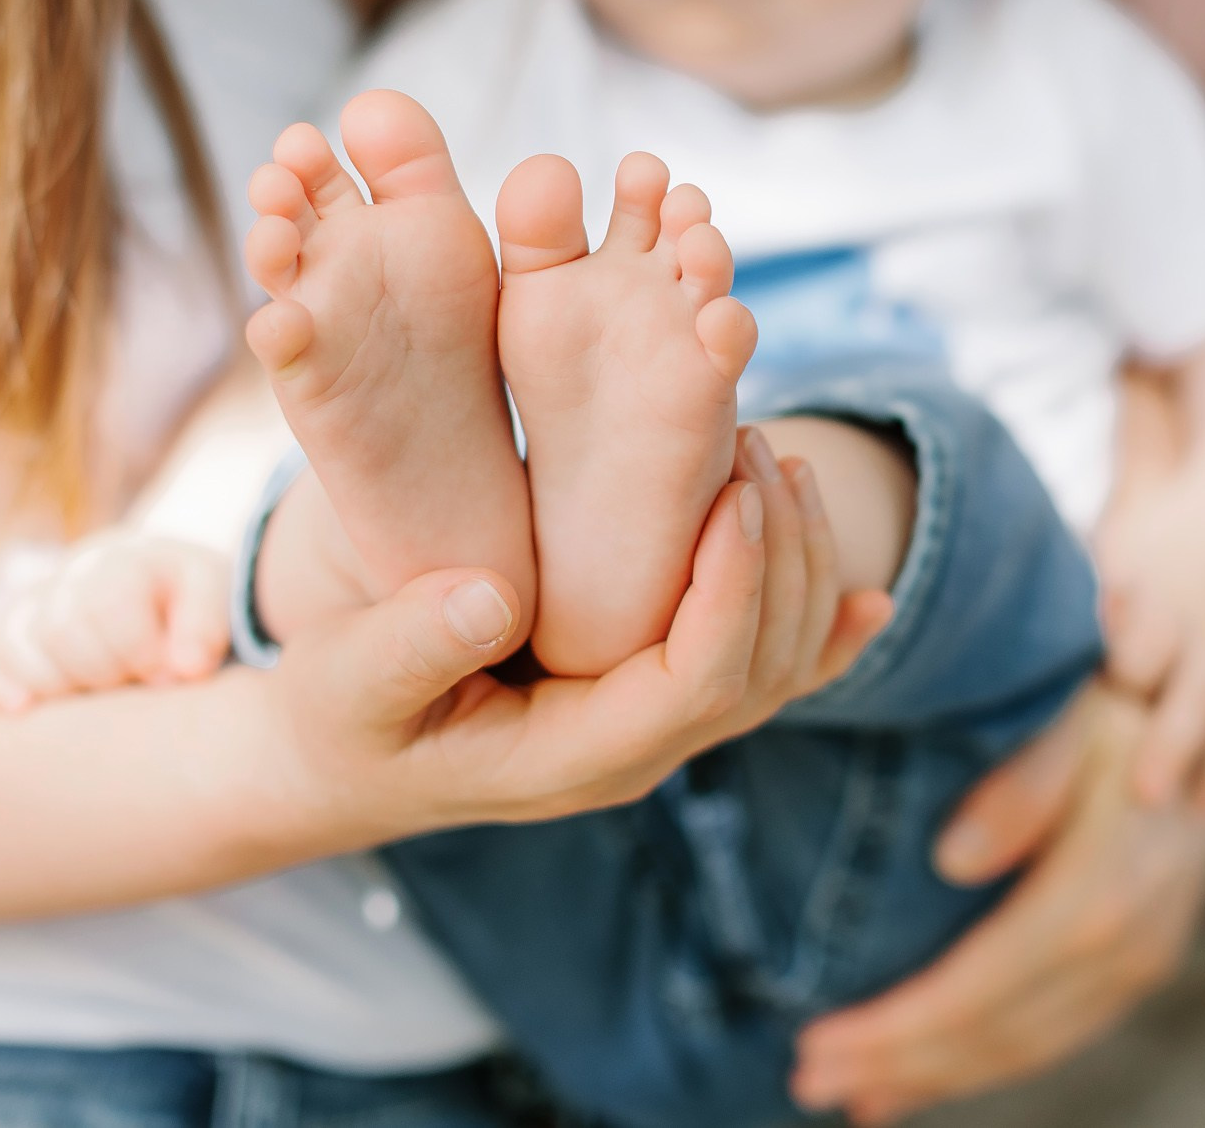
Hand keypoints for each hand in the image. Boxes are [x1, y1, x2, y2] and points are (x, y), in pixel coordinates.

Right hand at [0, 531, 236, 710]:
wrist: (154, 586)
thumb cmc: (185, 599)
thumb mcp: (212, 597)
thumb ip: (206, 625)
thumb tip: (186, 668)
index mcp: (121, 560)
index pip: (109, 604)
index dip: (138, 651)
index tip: (167, 677)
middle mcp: (68, 576)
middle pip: (60, 630)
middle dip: (101, 672)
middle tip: (132, 688)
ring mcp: (33, 605)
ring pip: (14, 644)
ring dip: (55, 684)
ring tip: (94, 699)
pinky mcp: (10, 636)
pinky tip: (18, 708)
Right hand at [274, 428, 894, 845]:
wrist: (338, 760)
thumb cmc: (338, 718)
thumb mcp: (346, 684)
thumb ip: (408, 648)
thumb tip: (490, 599)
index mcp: (572, 756)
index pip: (695, 683)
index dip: (730, 589)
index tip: (734, 493)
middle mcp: (634, 753)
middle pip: (758, 670)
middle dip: (775, 555)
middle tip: (757, 444)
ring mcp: (649, 731)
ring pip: (772, 666)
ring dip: (795, 566)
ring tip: (779, 462)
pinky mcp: (648, 698)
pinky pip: (758, 676)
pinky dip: (817, 635)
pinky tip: (867, 601)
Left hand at [792, 685, 1204, 1123]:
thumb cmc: (1114, 706)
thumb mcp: (1071, 717)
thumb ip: (1021, 784)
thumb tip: (953, 860)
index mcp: (1099, 895)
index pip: (978, 990)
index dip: (895, 1027)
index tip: (816, 1042)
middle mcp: (1124, 947)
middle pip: (993, 1034)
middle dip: (896, 1065)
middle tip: (807, 1079)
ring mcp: (1136, 964)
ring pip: (1022, 1048)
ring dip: (932, 1077)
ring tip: (851, 1093)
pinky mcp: (1133, 967)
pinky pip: (1049, 1035)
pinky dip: (980, 1063)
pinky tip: (924, 1077)